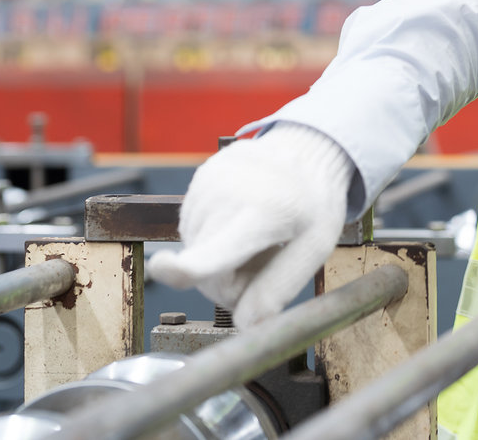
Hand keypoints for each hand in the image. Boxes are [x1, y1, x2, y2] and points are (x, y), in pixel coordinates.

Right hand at [148, 123, 355, 326]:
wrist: (306, 150)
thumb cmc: (314, 202)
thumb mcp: (313, 248)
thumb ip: (277, 289)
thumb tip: (246, 326)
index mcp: (265, 213)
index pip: (220, 247)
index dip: (189, 267)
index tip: (163, 270)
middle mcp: (228, 194)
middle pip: (207, 271)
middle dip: (232, 283)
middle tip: (267, 261)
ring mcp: (208, 183)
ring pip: (196, 253)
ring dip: (222, 260)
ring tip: (256, 233)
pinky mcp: (197, 180)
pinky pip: (194, 232)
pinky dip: (214, 238)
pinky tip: (240, 219)